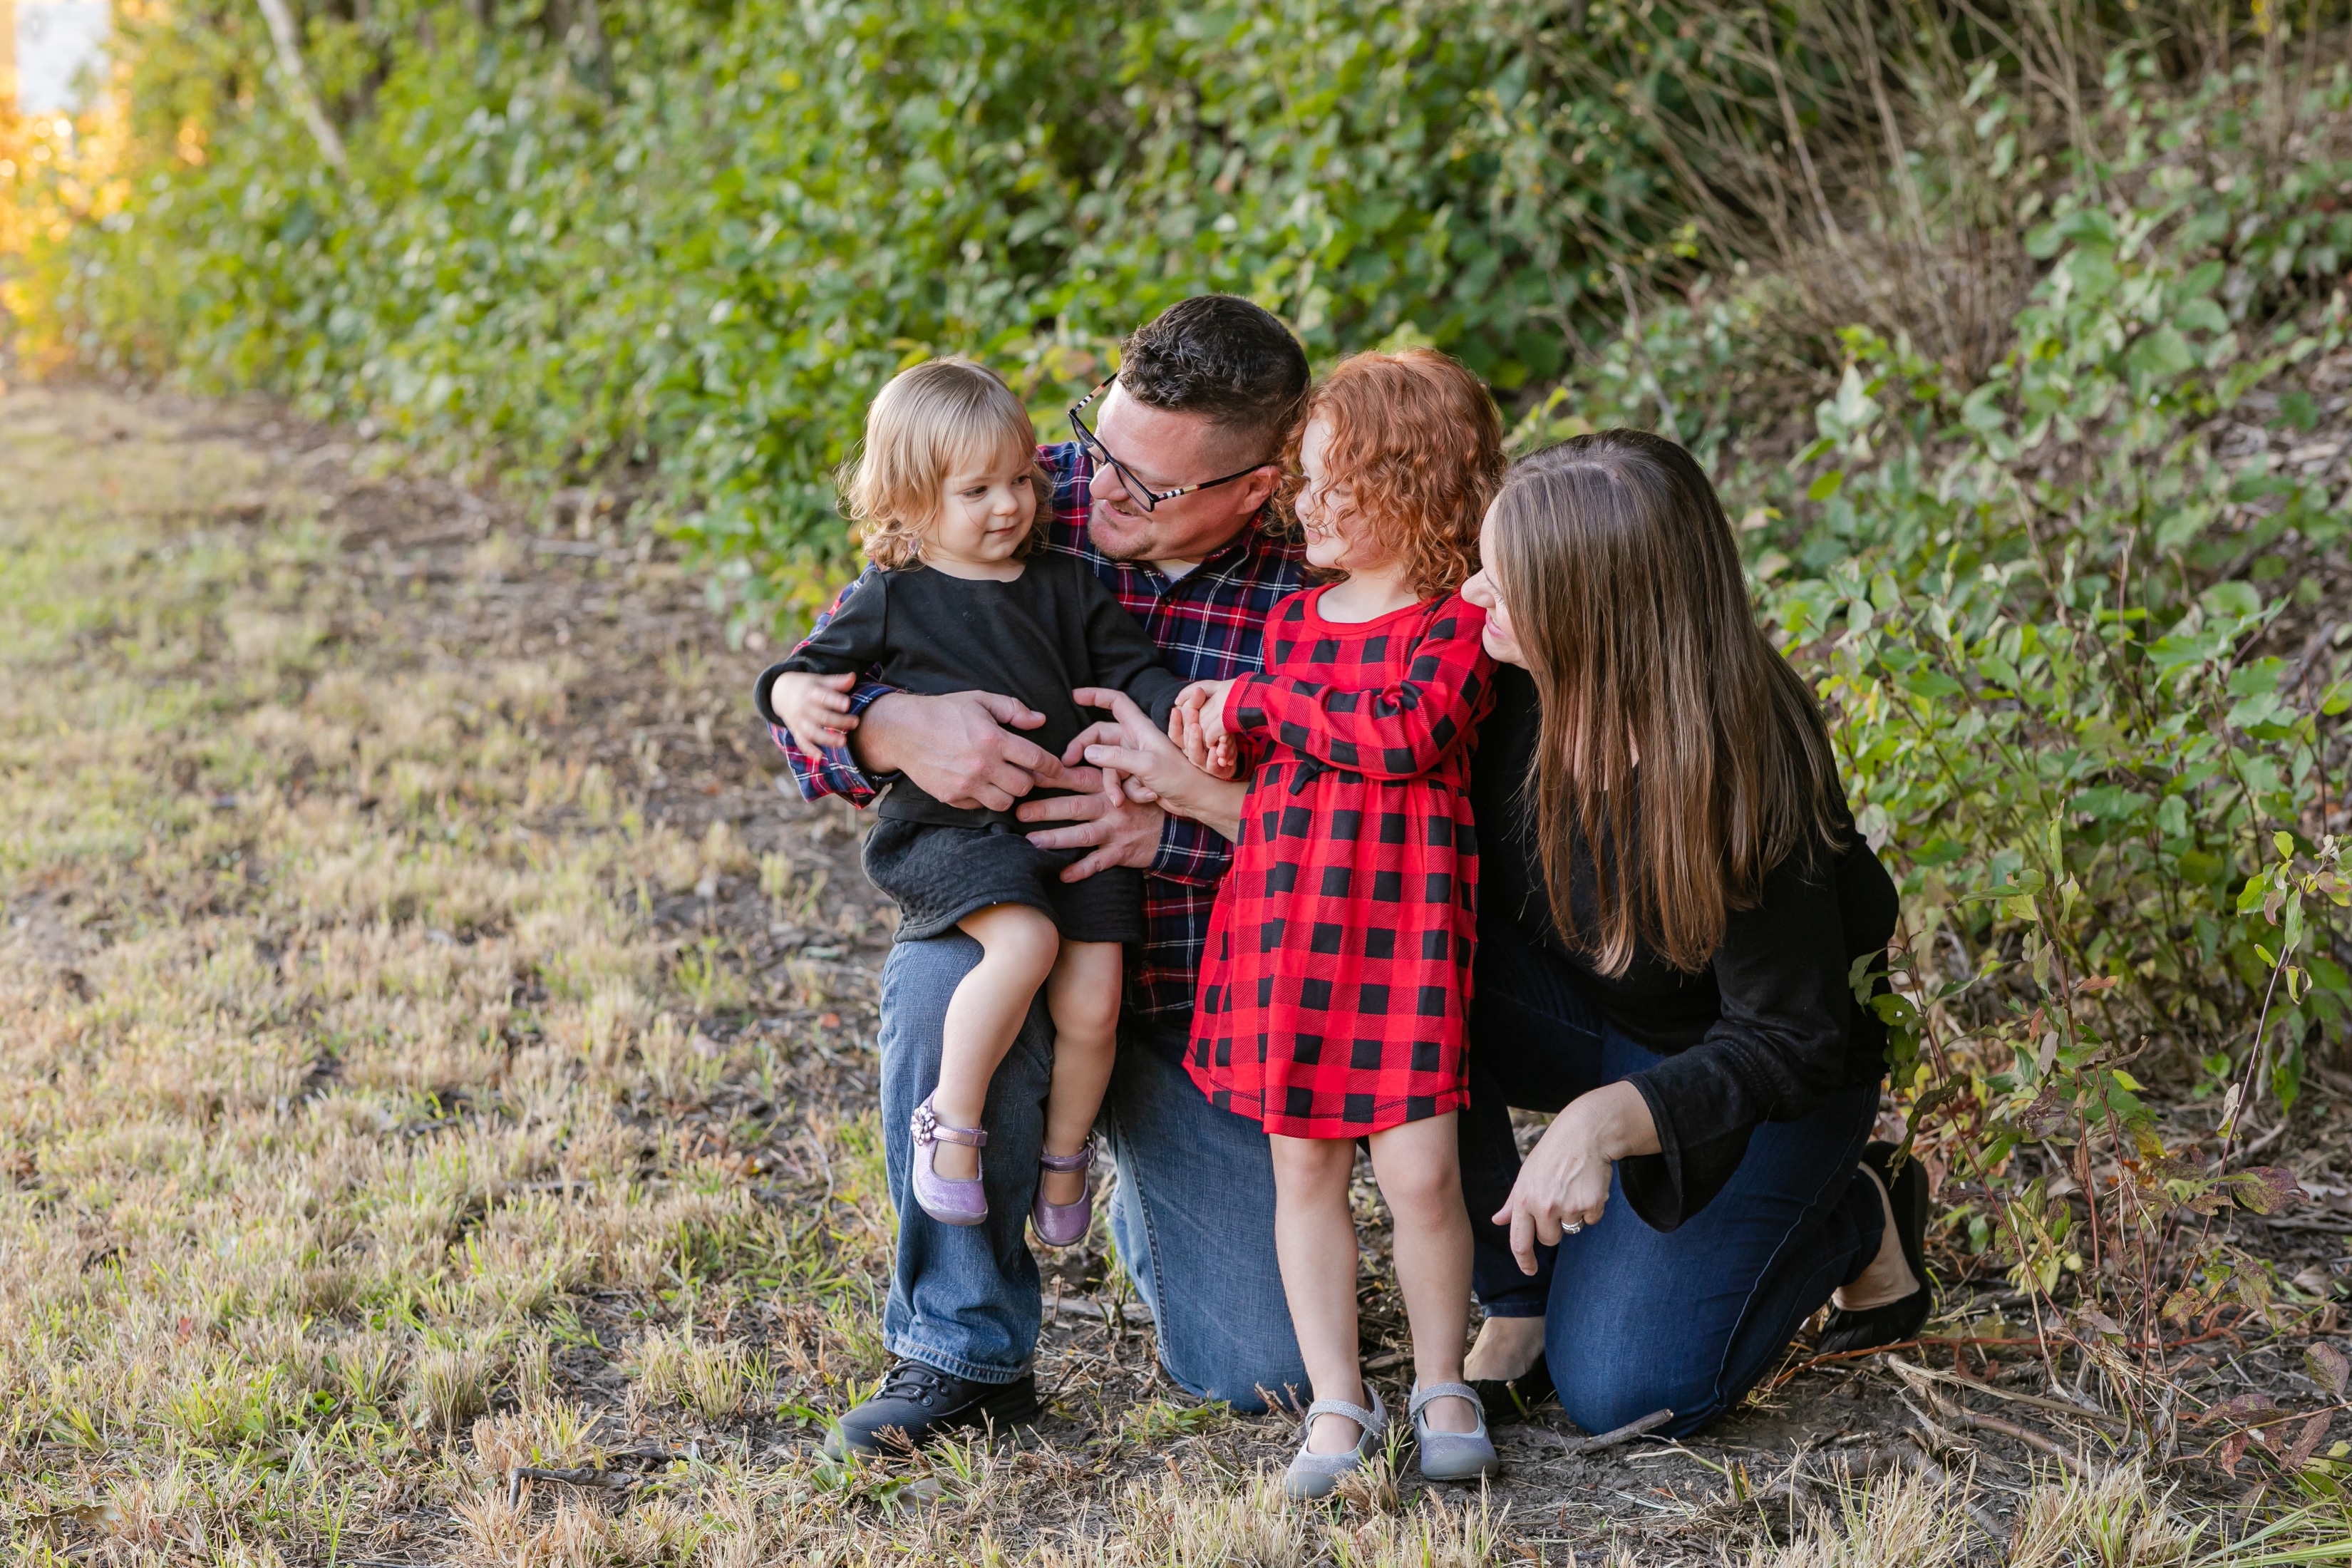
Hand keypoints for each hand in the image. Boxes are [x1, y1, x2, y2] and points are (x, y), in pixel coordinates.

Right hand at [768, 670, 858, 748]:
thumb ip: (836, 682)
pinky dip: (809, 750)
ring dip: (827, 738)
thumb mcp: (819, 680)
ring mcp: (799, 721)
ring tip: (843, 742)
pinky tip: (820, 757)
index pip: (823, 697)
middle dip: (838, 721)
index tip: (847, 704)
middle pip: (821, 716)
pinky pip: (802, 742)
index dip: (834, 700)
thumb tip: (853, 677)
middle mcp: (803, 708)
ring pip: (812, 732)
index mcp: (810, 692)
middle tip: (855, 722)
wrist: (781, 692)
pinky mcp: (796, 731)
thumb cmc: (807, 686)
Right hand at [855, 689, 1066, 813]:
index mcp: (993, 739)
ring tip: (1002, 779)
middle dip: (1028, 780)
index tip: (1057, 768)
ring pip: (1005, 803)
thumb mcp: (980, 700)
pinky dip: (984, 798)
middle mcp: (982, 765)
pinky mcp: (952, 797)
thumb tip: (1040, 720)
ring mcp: (966, 785)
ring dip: (1008, 792)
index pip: (1036, 759)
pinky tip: (979, 783)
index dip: (1053, 766)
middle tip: (1022, 771)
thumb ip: (1013, 709)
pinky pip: (980, 807)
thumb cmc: (944, 712)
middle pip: (1024, 786)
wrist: (902, 731)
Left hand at [1016, 745, 1168, 881]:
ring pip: (1082, 835)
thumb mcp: (1123, 782)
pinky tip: (1063, 874)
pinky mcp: (1121, 852)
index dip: (1052, 777)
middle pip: (1074, 807)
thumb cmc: (1139, 803)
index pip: (1077, 778)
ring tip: (1031, 842)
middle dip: (1046, 809)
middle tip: (1019, 812)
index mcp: (1108, 787)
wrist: (1172, 829)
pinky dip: (1081, 869)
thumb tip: (1063, 765)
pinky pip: (1099, 862)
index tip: (1029, 776)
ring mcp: (1115, 830)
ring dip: (1056, 838)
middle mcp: (1110, 807)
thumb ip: (1097, 776)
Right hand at [1066, 687, 1246, 841]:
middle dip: (1085, 751)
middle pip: (1100, 737)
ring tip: (1119, 799)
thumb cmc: (1180, 775)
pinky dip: (1129, 792)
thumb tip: (1087, 752)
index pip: (1115, 702)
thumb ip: (1115, 758)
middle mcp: (1135, 739)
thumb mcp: (1146, 765)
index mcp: (1139, 727)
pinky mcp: (1137, 777)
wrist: (1198, 800)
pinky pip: (1121, 782)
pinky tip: (1148, 796)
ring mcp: (1135, 758)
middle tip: (1068, 764)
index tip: (1074, 694)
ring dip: (1112, 785)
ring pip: (1108, 766)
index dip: (1095, 695)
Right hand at [1168, 701, 1237, 779]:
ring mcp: (1203, 761)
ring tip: (1198, 728)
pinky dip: (1213, 758)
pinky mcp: (1216, 769)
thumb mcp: (1210, 713)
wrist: (1235, 750)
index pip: (1175, 732)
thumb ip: (1202, 703)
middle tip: (1191, 711)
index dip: (1174, 721)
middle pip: (1184, 741)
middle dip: (1187, 725)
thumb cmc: (1218, 729)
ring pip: (1195, 754)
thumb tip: (1198, 690)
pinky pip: (1212, 766)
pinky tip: (1217, 750)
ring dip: (1196, 741)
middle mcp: (1192, 751)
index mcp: (1187, 740)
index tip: (1176, 708)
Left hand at [1492, 1082, 1659, 1274]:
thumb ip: (1513, 1202)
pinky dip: (1591, 1208)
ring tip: (1572, 1188)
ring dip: (1573, 1216)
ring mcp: (1569, 1207)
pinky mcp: (1591, 1204)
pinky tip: (1587, 1186)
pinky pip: (1591, 1220)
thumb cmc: (1552, 1154)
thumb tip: (1497, 1221)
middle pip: (1548, 1240)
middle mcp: (1544, 1206)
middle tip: (1557, 1200)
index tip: (1529, 1270)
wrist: (1584, 1134)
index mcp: (1524, 1199)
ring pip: (1571, 1230)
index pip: (1519, 1242)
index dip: (1524, 1261)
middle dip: (1553, 1227)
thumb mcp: (1526, 1175)